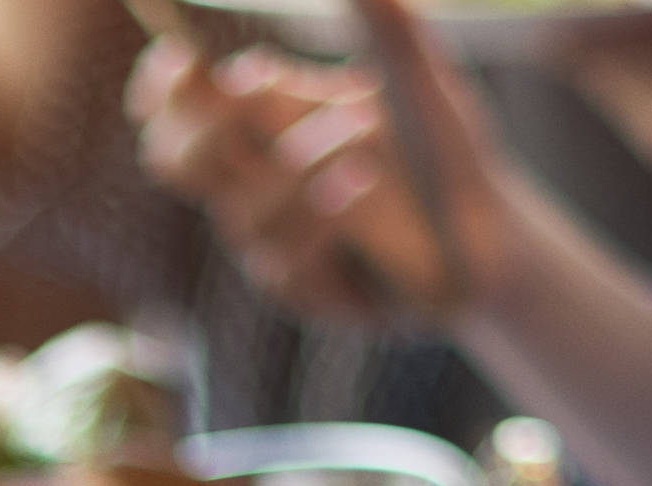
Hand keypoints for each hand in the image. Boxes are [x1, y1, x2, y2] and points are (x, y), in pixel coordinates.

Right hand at [130, 0, 525, 329]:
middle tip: (249, 91)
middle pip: (174, 161)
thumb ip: (388, 25)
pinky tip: (361, 181)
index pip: (172, 109)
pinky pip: (285, 263)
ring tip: (363, 127)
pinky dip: (320, 216)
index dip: (160, 87)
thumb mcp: (418, 79)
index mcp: (258, 125)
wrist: (490, 234)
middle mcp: (251, 184)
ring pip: (239, 210)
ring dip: (296, 164)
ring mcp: (273, 242)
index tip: (182, 54)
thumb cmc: (441, 150)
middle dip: (203, 125)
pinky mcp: (306, 292)